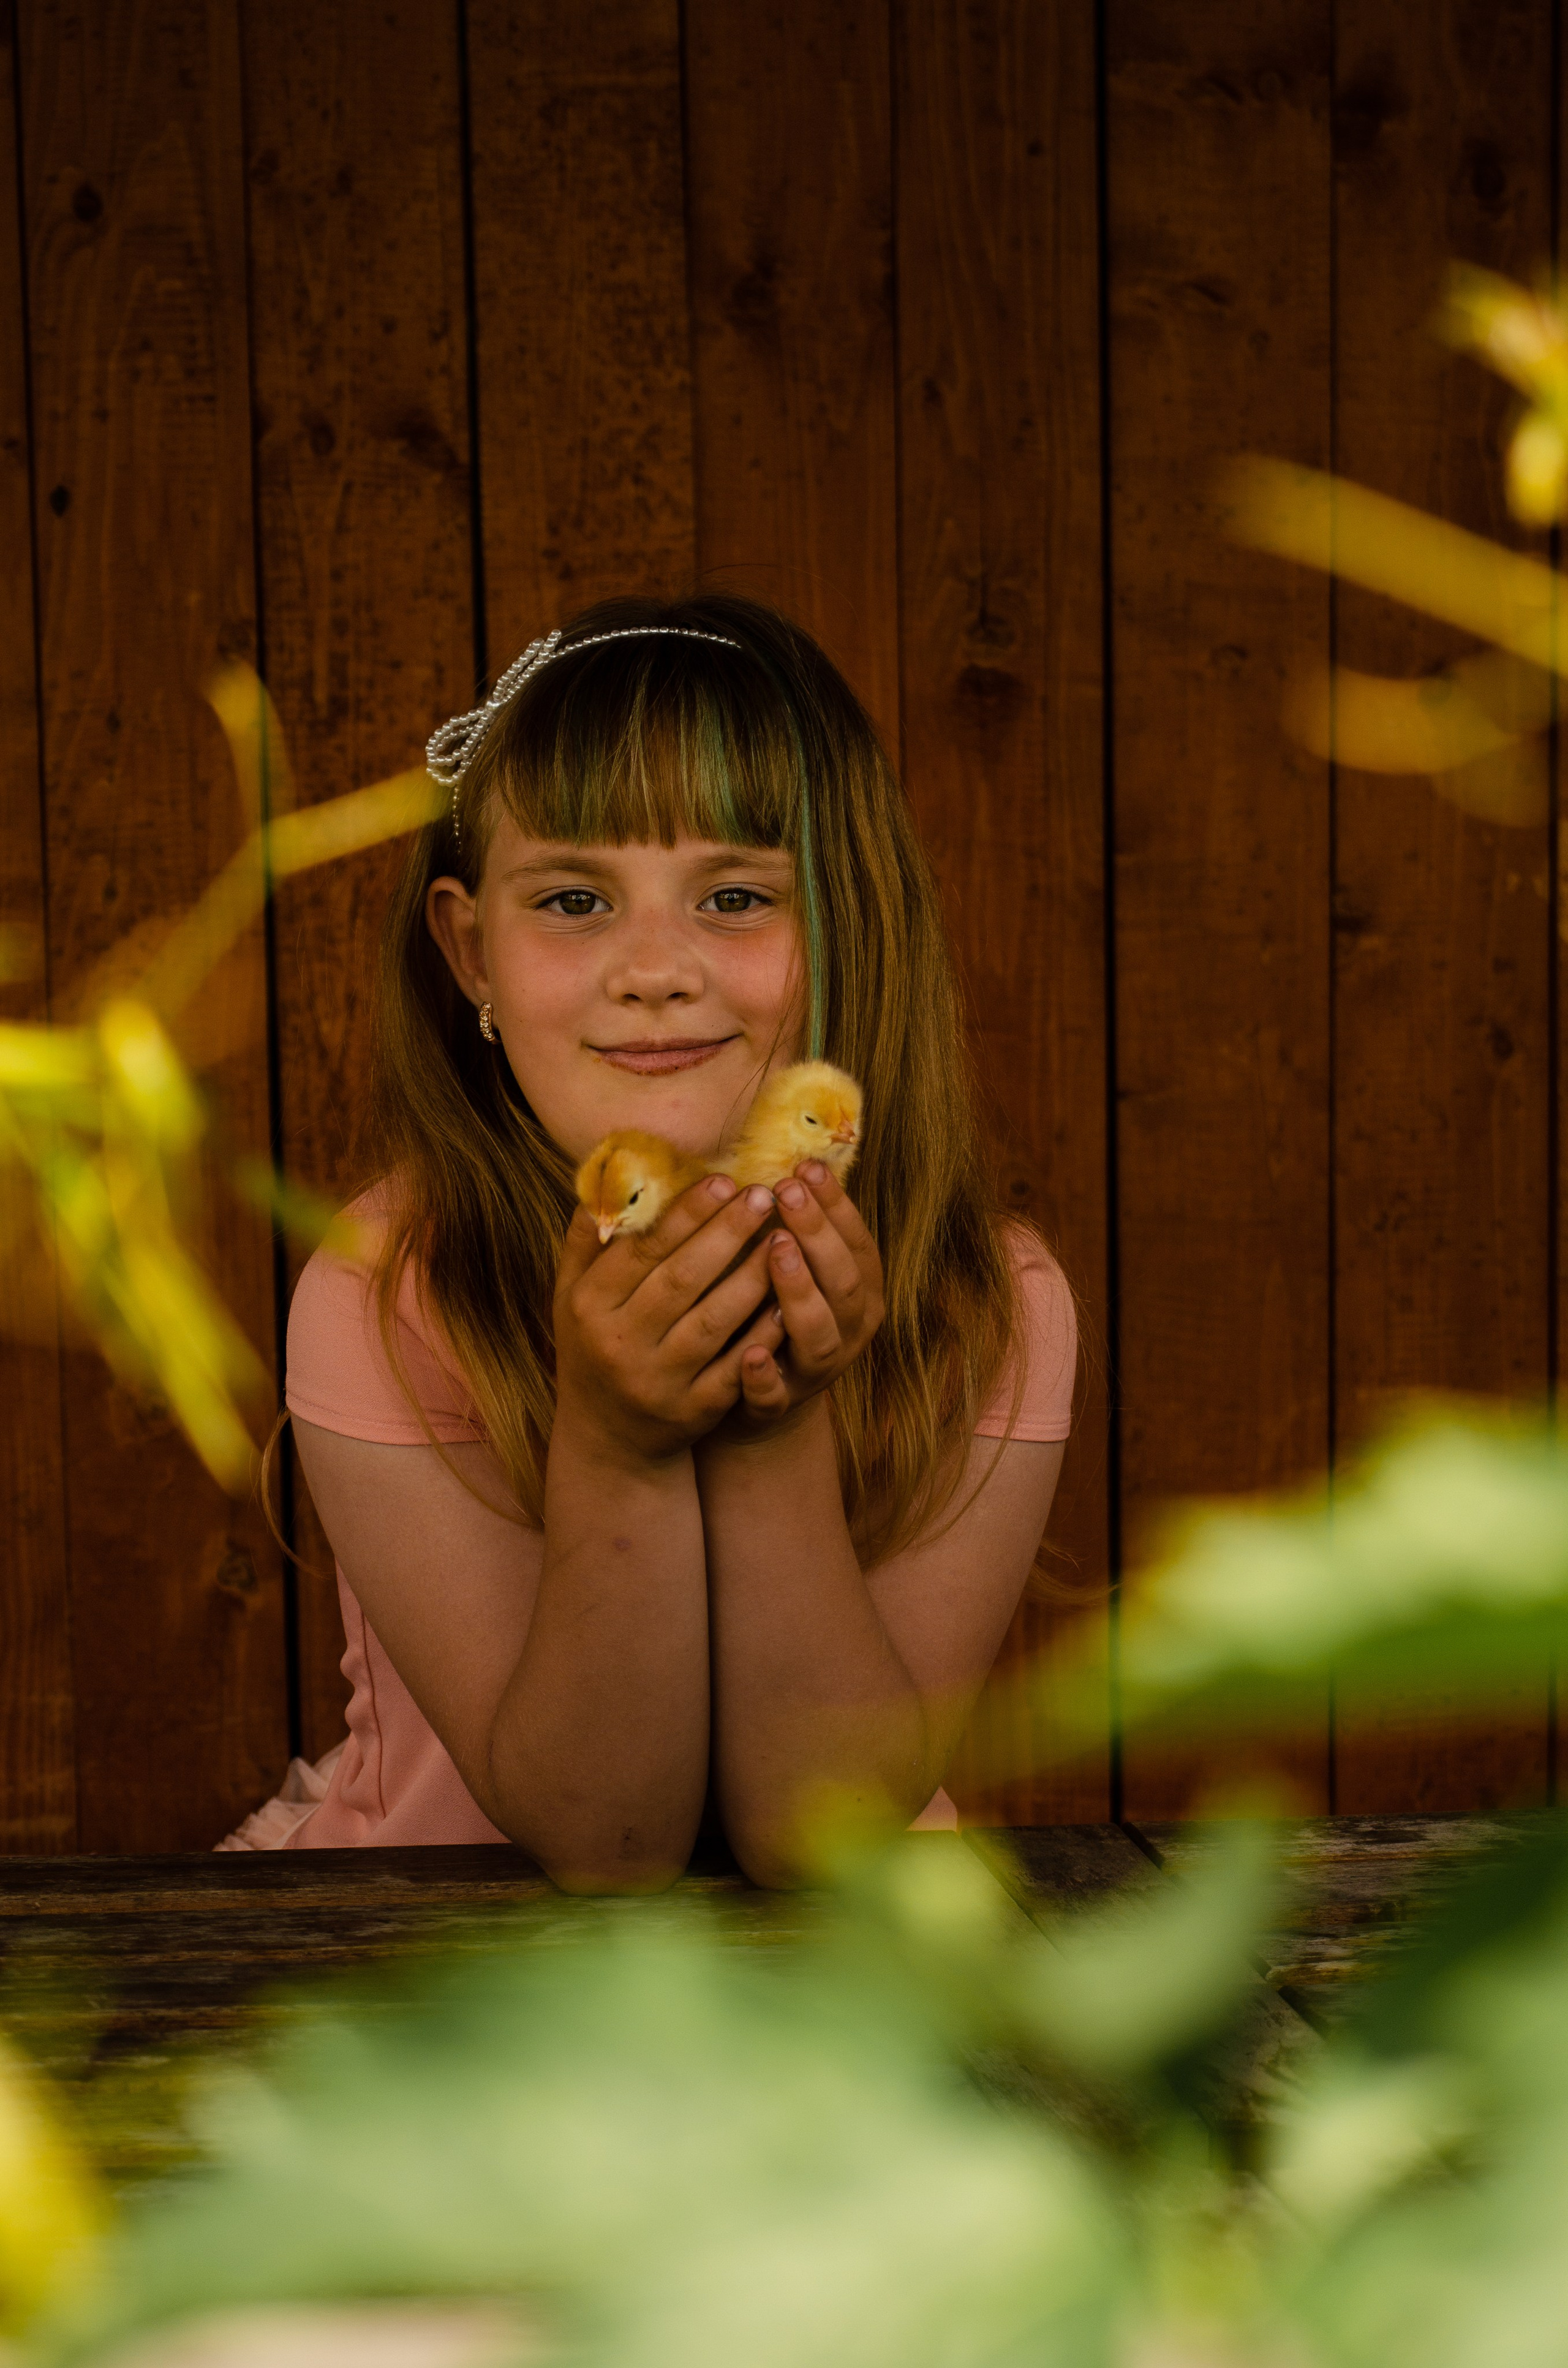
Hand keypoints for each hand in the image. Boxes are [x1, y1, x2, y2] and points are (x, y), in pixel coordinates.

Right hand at [552, 1171, 786, 1465]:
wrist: (606, 1437)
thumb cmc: (593, 1345)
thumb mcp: (571, 1294)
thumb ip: (589, 1237)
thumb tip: (609, 1168)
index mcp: (588, 1306)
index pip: (641, 1251)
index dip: (684, 1214)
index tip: (723, 1179)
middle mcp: (619, 1344)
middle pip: (680, 1280)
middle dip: (726, 1234)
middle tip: (764, 1195)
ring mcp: (658, 1381)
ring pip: (714, 1321)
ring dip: (753, 1277)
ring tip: (785, 1237)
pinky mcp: (693, 1410)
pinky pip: (736, 1366)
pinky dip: (762, 1334)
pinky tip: (789, 1300)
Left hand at [706, 1160, 883, 1442]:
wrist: (763, 1404)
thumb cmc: (774, 1315)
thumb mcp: (798, 1269)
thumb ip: (798, 1228)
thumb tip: (785, 1155)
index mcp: (858, 1292)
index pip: (856, 1242)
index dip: (835, 1204)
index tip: (805, 1165)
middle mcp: (849, 1330)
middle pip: (844, 1281)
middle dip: (817, 1234)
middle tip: (785, 1193)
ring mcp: (818, 1371)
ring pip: (819, 1335)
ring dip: (798, 1291)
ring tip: (775, 1250)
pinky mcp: (780, 1405)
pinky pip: (777, 1395)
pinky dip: (765, 1376)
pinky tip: (749, 1354)